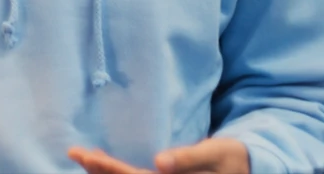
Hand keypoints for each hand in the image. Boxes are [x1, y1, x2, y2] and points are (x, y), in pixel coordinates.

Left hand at [69, 137, 249, 173]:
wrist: (249, 169)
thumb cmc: (233, 158)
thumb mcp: (216, 153)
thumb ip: (189, 159)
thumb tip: (160, 162)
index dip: (110, 169)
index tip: (87, 155)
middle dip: (99, 171)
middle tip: (75, 152)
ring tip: (83, 159)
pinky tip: (103, 167)